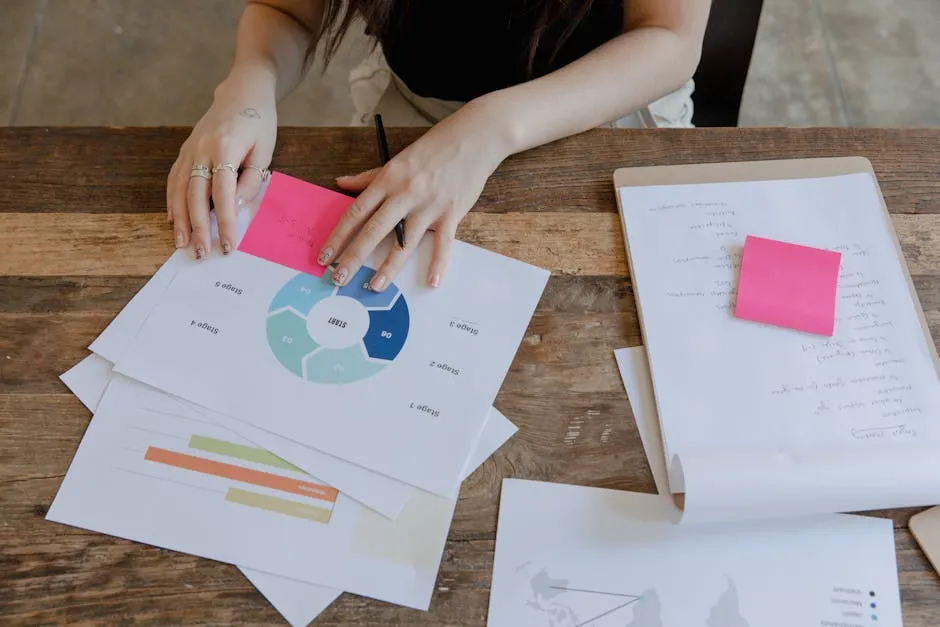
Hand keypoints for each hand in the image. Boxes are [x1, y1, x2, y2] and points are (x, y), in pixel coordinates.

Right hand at [168, 68, 276, 257]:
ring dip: (180, 220)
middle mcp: (201, 150)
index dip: (224, 222)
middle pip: (195, 196)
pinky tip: (173, 220)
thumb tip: (236, 206)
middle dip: (197, 228)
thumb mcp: (265, 150)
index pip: (223, 194)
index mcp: (225, 149)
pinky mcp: (185, 150)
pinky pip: (174, 179)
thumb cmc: (259, 123)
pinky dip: (172, 201)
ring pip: (179, 190)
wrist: (242, 92)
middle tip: (201, 254)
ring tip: (181, 244)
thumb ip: (252, 179)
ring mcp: (189, 150)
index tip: (227, 245)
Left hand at [317, 103, 508, 289]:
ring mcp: (428, 206)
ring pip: (404, 242)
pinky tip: (432, 282)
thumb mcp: (396, 160)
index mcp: (387, 180)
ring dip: (388, 267)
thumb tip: (341, 183)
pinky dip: (438, 264)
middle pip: (373, 231)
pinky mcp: (451, 213)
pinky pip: (443, 243)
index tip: (325, 255)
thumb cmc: (433, 149)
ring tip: (374, 287)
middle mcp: (404, 194)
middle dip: (354, 257)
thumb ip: (368, 177)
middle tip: (338, 278)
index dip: (338, 236)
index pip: (356, 212)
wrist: (472, 138)